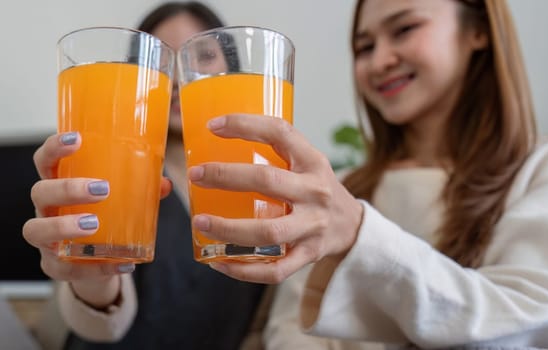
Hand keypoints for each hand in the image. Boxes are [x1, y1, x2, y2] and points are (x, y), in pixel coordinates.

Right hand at [23, 131, 170, 306]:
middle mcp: (45, 209)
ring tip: (93, 224)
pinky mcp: (53, 266)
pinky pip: (64, 268)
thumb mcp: (118, 201)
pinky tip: (121, 263)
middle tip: (102, 189)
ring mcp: (44, 239)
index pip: (44, 160)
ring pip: (35, 230)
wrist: (92, 262)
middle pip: (40, 191)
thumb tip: (164, 184)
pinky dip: (95, 268)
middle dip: (67, 188)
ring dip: (63, 226)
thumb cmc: (102, 219)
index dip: (54, 147)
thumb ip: (140, 190)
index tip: (77, 139)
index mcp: (57, 184)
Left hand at [188, 115, 363, 283]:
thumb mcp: (306, 161)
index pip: (279, 133)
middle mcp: (315, 191)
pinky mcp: (309, 255)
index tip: (213, 126)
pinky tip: (218, 262)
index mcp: (312, 161)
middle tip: (195, 175)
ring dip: (229, 228)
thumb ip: (274, 151)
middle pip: (267, 181)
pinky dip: (243, 270)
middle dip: (225, 177)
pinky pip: (275, 269)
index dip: (245, 125)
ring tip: (200, 222)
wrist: (352, 225)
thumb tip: (213, 140)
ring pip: (268, 232)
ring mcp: (313, 226)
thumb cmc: (315, 188)